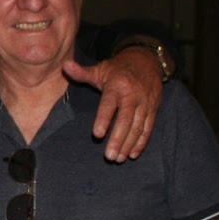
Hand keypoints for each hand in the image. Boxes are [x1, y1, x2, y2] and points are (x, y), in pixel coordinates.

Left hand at [65, 46, 162, 160]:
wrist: (148, 60)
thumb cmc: (118, 69)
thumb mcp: (100, 68)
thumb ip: (82, 73)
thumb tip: (65, 66)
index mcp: (117, 85)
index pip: (109, 104)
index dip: (104, 119)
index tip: (97, 134)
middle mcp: (133, 95)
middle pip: (126, 120)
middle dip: (118, 139)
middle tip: (109, 156)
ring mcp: (146, 103)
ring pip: (138, 126)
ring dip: (129, 144)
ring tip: (118, 158)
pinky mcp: (154, 109)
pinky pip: (149, 127)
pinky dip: (142, 142)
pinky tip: (132, 154)